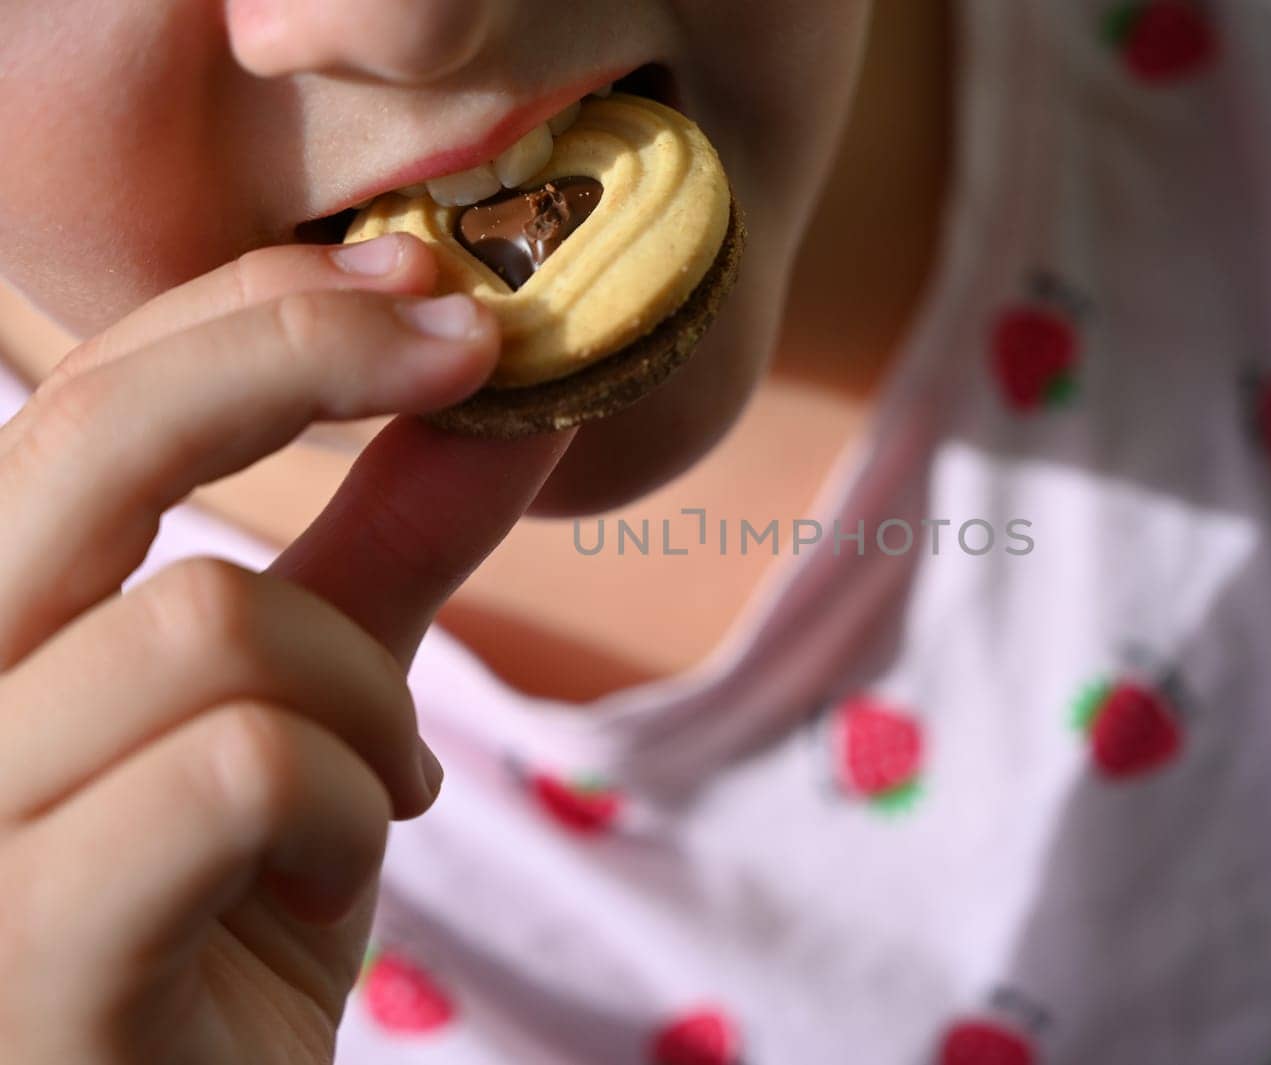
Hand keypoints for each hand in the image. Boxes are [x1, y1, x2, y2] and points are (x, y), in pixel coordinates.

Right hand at [0, 233, 575, 1063]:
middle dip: (304, 359)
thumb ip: (386, 554)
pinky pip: (239, 772)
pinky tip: (334, 869)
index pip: (84, 394)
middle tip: (468, 355)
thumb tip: (510, 401)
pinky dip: (346, 804)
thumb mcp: (321, 710)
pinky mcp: (23, 957)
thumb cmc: (235, 922)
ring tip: (378, 787)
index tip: (434, 295)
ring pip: (210, 621)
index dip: (262, 311)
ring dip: (364, 698)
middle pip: (93, 437)